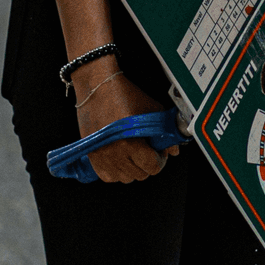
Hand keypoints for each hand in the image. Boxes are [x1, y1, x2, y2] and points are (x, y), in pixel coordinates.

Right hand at [72, 66, 172, 183]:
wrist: (97, 86)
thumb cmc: (123, 95)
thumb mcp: (152, 109)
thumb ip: (165, 132)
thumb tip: (173, 150)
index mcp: (131, 143)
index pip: (153, 167)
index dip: (160, 159)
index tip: (158, 151)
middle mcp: (115, 154)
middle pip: (140, 175)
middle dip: (147, 163)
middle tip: (146, 150)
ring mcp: (102, 157)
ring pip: (125, 178)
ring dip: (132, 168)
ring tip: (132, 153)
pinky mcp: (92, 156)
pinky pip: (108, 177)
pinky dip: (115, 171)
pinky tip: (119, 158)